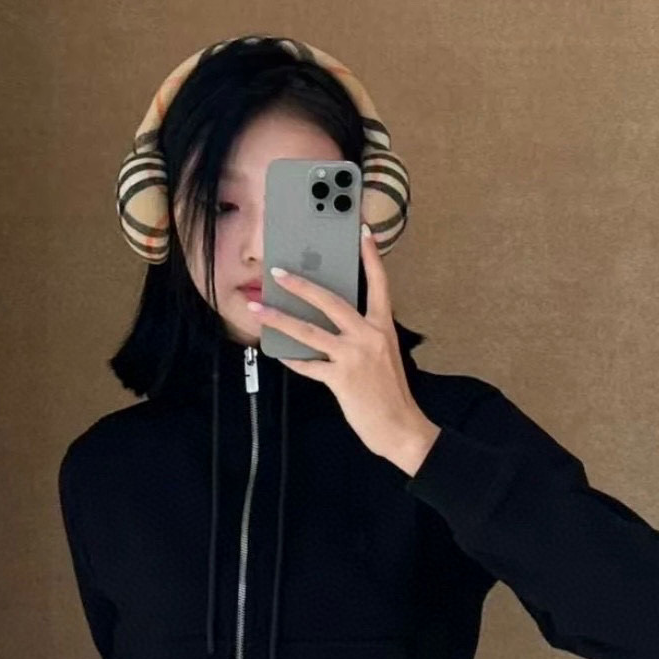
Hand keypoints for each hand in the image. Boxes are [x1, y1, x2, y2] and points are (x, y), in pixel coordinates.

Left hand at [248, 224, 438, 466]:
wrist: (400, 426)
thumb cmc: (391, 394)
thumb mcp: (384, 355)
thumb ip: (364, 336)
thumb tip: (334, 325)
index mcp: (383, 327)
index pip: (378, 284)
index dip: (370, 257)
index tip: (362, 231)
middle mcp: (368, 336)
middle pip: (331, 301)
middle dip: (302, 285)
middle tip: (279, 273)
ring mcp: (353, 357)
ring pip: (309, 331)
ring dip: (279, 319)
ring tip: (258, 309)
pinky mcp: (340, 378)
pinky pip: (309, 365)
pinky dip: (293, 359)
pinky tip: (279, 353)